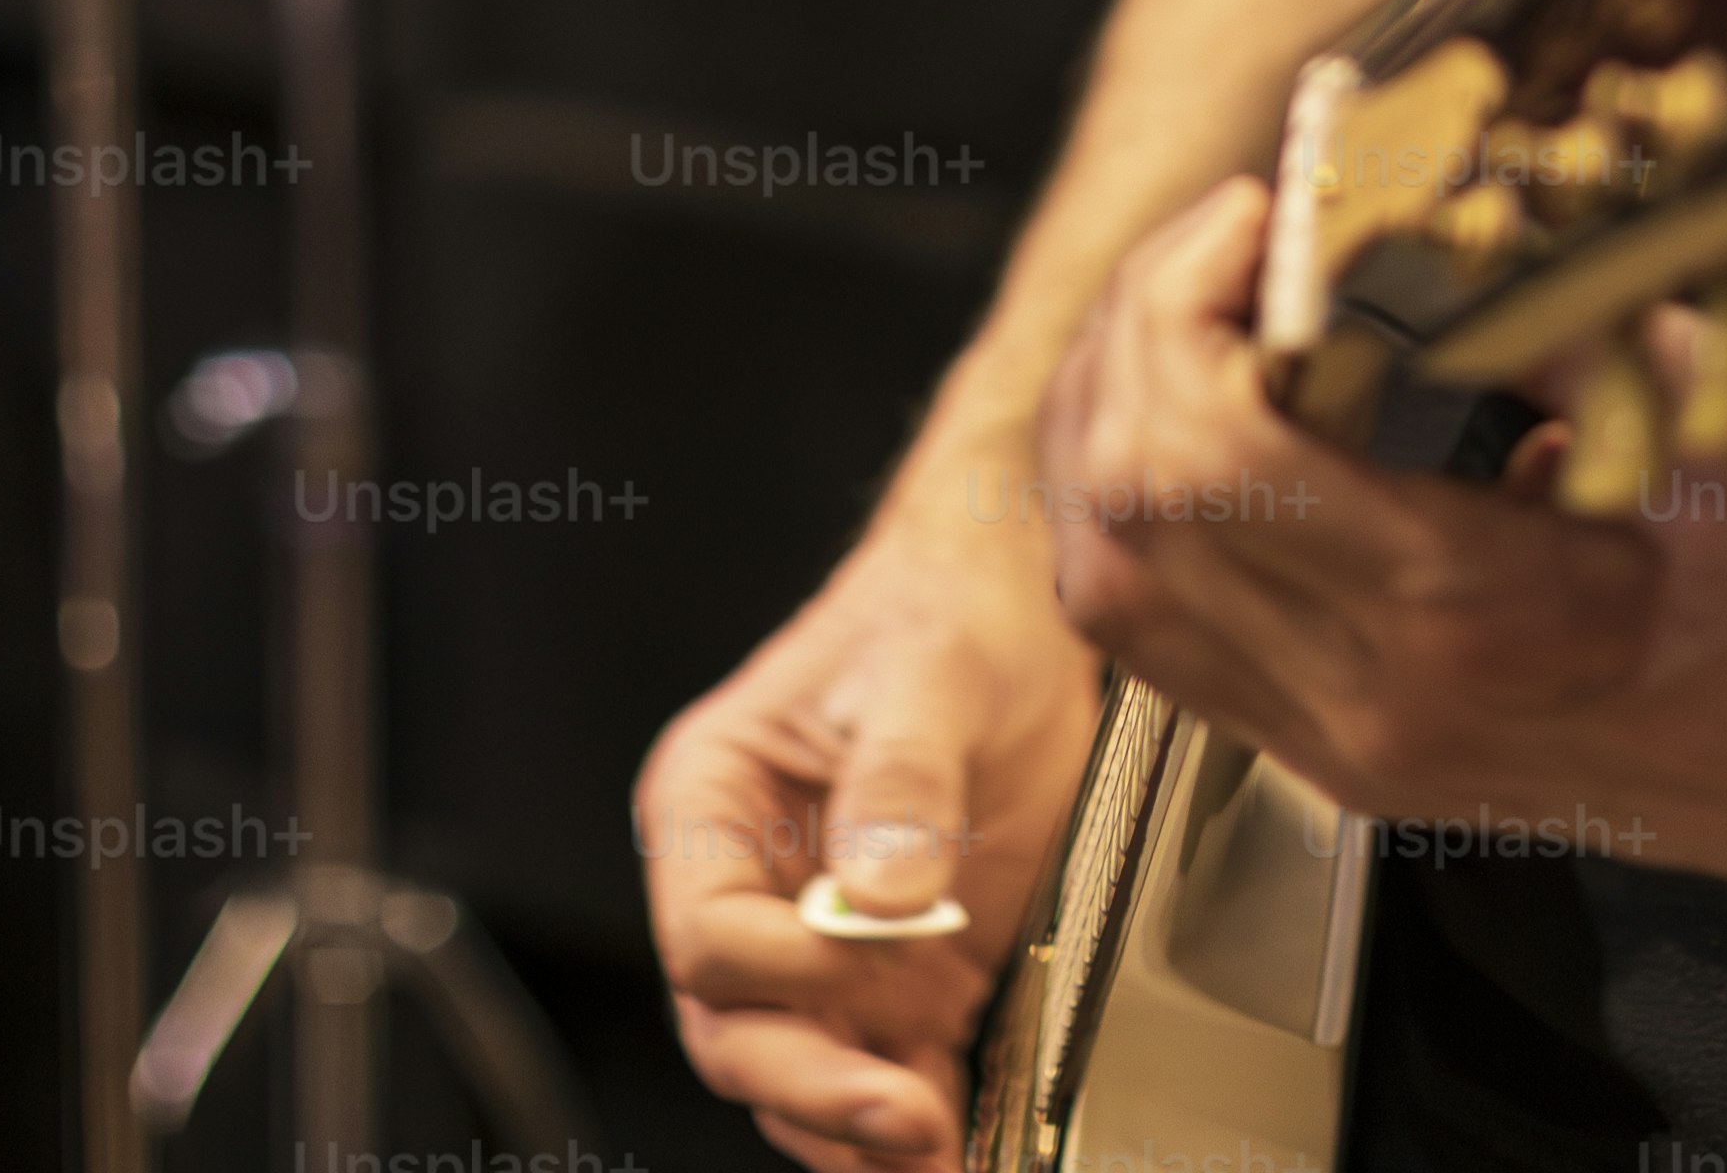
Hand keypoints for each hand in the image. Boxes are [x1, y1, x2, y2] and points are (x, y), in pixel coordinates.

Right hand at [643, 510, 1108, 1170]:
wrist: (1019, 608)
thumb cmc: (942, 610)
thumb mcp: (928, 669)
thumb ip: (901, 778)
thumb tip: (883, 893)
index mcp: (712, 807)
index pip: (707, 935)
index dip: (778, 971)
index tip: (866, 962)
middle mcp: (753, 890)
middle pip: (740, 1029)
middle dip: (814, 1086)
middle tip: (902, 1118)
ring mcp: (826, 947)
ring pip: (802, 1072)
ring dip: (856, 1129)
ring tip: (932, 1158)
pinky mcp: (905, 979)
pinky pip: (887, 1073)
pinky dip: (915, 1126)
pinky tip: (958, 1152)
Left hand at [1027, 179, 1726, 911]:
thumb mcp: (1692, 410)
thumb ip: (1532, 308)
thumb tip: (1411, 187)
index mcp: (1468, 610)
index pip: (1201, 458)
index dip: (1182, 305)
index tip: (1257, 216)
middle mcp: (1373, 698)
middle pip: (1119, 515)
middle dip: (1134, 338)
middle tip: (1221, 246)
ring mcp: (1339, 747)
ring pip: (1106, 587)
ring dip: (1108, 425)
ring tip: (1190, 316)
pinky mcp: (1329, 758)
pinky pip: (1155, 635)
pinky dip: (1135, 511)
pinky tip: (1197, 421)